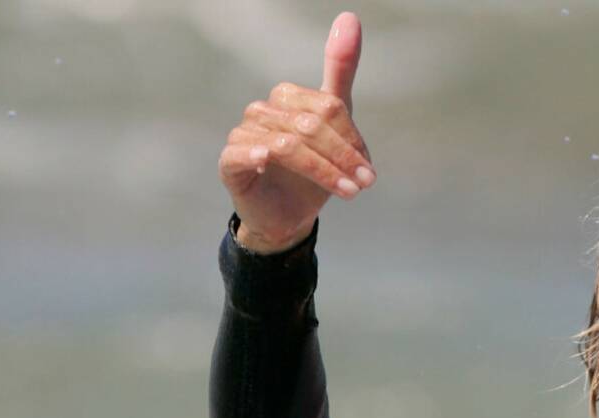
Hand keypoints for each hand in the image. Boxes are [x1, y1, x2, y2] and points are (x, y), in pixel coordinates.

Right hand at [218, 12, 374, 253]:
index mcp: (288, 97)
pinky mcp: (230, 162)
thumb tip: (350, 16)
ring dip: (323, 171)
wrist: (288, 216)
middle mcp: (263, 111)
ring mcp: (244, 135)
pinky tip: (268, 165)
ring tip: (349, 193)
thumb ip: (340, 72)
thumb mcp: (335, 122)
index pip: (328, 107)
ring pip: (288, 144)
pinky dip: (257, 156)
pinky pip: (242, 153)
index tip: (368, 170)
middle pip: (311, 125)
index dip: (352, 139)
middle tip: (365, 183)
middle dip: (343, 157)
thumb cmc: (313, 171)